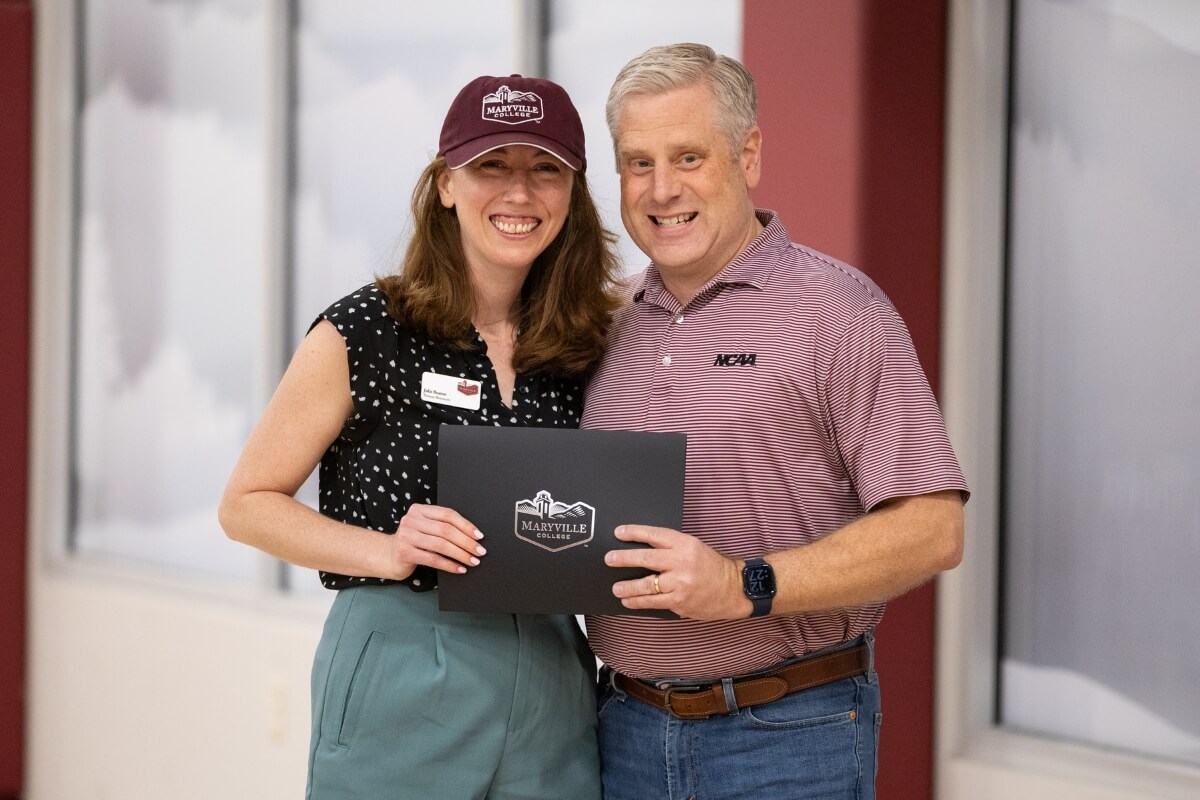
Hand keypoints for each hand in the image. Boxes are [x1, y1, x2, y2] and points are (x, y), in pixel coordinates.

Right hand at [383, 503, 485, 578]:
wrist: (388, 556)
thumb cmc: (413, 542)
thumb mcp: (425, 529)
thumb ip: (442, 527)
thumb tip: (473, 537)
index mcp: (419, 510)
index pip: (448, 514)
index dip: (466, 525)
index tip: (479, 536)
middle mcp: (411, 520)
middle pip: (446, 530)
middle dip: (466, 542)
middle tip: (480, 551)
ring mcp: (406, 536)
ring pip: (441, 545)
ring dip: (461, 554)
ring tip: (473, 561)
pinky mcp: (405, 553)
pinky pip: (433, 559)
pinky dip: (449, 565)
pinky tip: (459, 569)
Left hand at [605, 525, 750, 619]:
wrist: (734, 589)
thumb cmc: (712, 567)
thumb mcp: (694, 547)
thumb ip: (671, 548)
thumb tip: (641, 550)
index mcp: (685, 544)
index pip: (654, 535)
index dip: (634, 532)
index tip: (618, 532)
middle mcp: (682, 562)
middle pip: (646, 559)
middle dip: (624, 559)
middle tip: (609, 559)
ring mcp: (680, 584)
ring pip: (646, 585)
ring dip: (627, 587)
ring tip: (616, 588)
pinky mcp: (679, 602)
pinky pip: (654, 602)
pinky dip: (639, 602)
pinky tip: (629, 601)